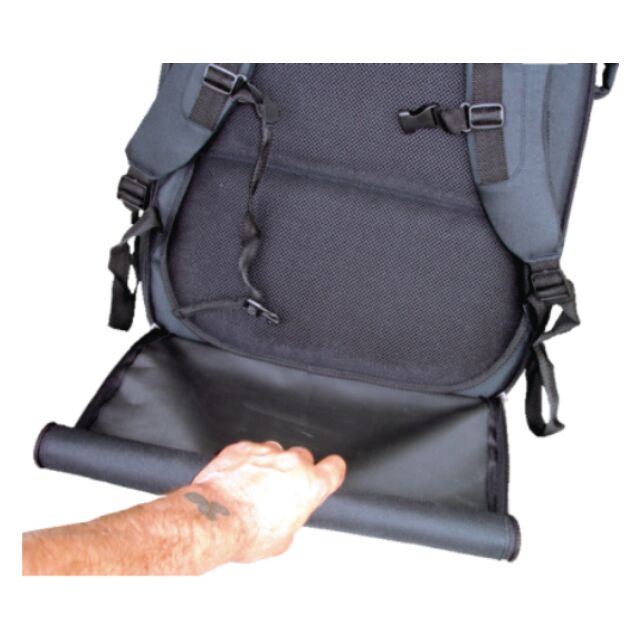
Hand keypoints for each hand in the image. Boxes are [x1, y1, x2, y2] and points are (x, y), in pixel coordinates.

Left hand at [192, 441, 345, 561]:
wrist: (216, 520)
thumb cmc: (248, 533)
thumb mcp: (282, 541)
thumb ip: (292, 521)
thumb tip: (285, 521)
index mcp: (310, 486)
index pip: (335, 468)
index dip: (331, 470)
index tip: (328, 472)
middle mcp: (292, 464)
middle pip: (303, 457)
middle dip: (294, 470)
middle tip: (279, 489)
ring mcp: (268, 452)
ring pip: (275, 451)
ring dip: (269, 465)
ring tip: (253, 485)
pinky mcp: (244, 447)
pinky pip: (250, 450)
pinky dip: (246, 461)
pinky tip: (237, 478)